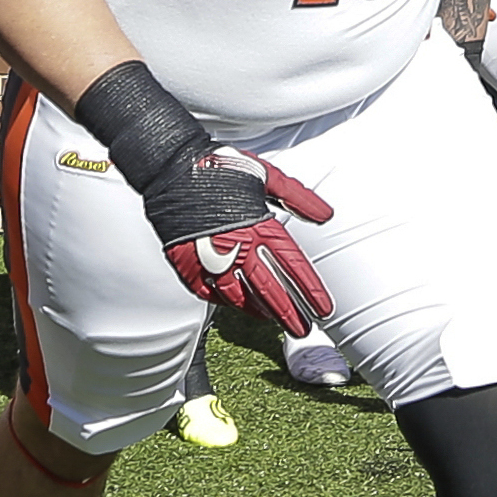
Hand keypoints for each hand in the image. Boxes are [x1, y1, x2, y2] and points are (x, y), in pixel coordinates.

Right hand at [141, 144, 334, 334]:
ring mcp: (208, 258)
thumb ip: (298, 198)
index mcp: (258, 225)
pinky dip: (225, 301)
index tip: (323, 308)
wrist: (171, 167)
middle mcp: (236, 246)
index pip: (292, 266)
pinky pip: (209, 292)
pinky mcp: (186, 264)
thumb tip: (325, 215)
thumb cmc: (219, 168)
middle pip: (269, 290)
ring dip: (258, 310)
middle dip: (289, 313)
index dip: (310, 290)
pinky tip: (237, 305)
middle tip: (302, 328)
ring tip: (272, 319)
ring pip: (238, 297)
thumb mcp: (267, 177)